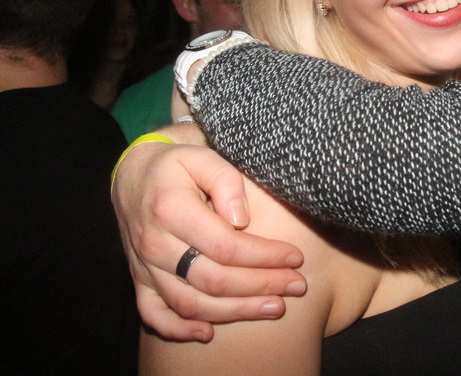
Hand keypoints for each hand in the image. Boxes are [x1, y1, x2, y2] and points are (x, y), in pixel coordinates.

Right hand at [111, 125, 306, 340]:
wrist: (135, 174)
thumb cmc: (179, 163)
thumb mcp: (204, 155)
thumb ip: (226, 181)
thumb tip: (240, 219)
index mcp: (171, 209)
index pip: (225, 246)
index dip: (264, 256)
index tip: (296, 257)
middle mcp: (154, 243)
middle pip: (213, 280)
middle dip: (261, 286)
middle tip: (297, 286)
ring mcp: (144, 265)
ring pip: (190, 303)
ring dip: (235, 311)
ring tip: (274, 308)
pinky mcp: (140, 279)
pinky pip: (154, 314)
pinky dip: (179, 329)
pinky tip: (209, 333)